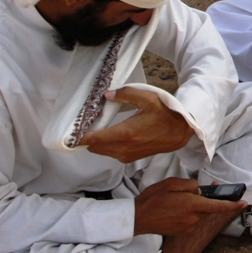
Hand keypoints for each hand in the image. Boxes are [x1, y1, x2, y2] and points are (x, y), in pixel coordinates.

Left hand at [77, 86, 193, 162]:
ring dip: (97, 142)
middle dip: (87, 138)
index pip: (93, 139)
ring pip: (101, 151)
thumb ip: (125, 94)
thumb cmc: (165, 114)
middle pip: (93, 147)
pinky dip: (105, 145)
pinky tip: (110, 133)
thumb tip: (106, 95)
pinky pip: (110, 153)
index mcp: (125, 133)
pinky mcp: (130, 158)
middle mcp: (123, 148)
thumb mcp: (147, 98)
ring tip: (97, 127)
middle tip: (85, 124)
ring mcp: (126, 155)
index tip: (70, 132)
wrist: (181, 132)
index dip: (79, 137)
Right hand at [133, 177, 245, 236]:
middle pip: (207, 207)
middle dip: (205, 199)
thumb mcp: (171, 183)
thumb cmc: (153, 199)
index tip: (244, 202)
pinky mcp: (184, 232)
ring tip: (174, 202)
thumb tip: (199, 190)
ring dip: (193, 206)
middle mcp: (193, 218)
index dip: (232, 205)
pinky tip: (174, 210)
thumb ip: (189, 185)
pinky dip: (187, 214)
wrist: (138, 219)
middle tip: (192, 192)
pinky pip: (191, 220)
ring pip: (198, 213)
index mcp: (192, 205)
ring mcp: (189, 227)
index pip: (217, 206)